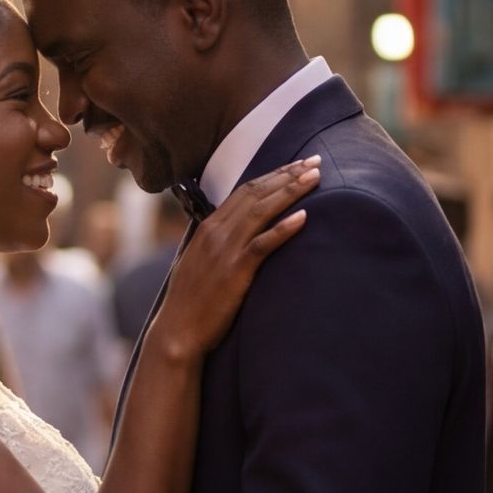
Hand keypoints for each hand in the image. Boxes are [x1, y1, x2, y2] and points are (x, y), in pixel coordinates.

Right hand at [145, 159, 319, 365]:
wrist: (177, 330)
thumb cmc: (192, 301)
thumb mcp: (202, 262)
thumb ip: (218, 243)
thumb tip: (238, 234)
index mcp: (209, 227)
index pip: (245, 191)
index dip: (273, 175)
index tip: (297, 165)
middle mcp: (216, 232)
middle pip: (256, 193)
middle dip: (288, 174)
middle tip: (315, 161)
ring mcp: (225, 250)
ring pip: (262, 210)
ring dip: (290, 191)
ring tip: (315, 177)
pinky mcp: (235, 271)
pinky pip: (263, 244)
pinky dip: (283, 228)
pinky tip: (304, 216)